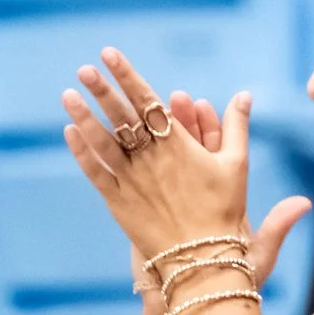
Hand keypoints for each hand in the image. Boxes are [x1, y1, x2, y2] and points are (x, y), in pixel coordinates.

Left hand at [61, 50, 277, 268]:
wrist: (201, 259)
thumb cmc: (225, 211)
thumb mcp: (238, 165)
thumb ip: (237, 127)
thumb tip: (245, 94)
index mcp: (179, 146)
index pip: (148, 102)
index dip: (128, 76)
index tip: (110, 55)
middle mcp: (151, 159)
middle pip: (121, 116)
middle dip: (102, 89)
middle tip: (85, 68)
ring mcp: (131, 180)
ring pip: (102, 141)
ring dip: (84, 115)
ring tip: (68, 93)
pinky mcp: (118, 202)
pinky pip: (94, 172)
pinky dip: (81, 151)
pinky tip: (71, 132)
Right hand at [120, 95, 308, 313]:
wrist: (192, 299)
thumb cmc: (229, 277)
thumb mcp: (258, 252)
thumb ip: (278, 226)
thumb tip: (305, 203)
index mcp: (223, 193)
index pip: (217, 148)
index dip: (210, 125)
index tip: (202, 104)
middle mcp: (191, 189)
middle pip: (183, 145)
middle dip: (177, 120)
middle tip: (172, 97)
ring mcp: (160, 196)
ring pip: (151, 156)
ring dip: (140, 131)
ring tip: (132, 108)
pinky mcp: (133, 210)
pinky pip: (118, 177)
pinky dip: (105, 157)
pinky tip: (86, 133)